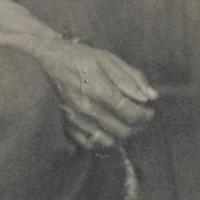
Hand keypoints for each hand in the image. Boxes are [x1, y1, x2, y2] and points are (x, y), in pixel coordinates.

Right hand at [30, 38, 156, 151]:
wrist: (49, 58)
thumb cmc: (81, 56)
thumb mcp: (109, 60)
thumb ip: (132, 78)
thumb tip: (151, 97)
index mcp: (98, 88)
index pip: (130, 112)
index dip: (145, 115)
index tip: (149, 110)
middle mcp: (86, 107)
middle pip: (122, 130)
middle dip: (138, 127)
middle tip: (140, 118)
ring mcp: (75, 118)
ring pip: (107, 140)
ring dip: (122, 136)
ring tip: (126, 125)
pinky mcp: (66, 123)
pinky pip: (88, 143)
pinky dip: (102, 142)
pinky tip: (108, 132)